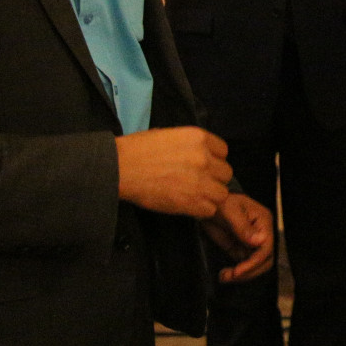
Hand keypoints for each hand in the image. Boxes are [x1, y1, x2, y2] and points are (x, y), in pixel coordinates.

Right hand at [116, 127, 231, 217]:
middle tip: (197, 183)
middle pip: (225, 173)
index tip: (202, 166)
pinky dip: (200, 210)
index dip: (213, 160)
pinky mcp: (192, 201)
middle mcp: (205, 158)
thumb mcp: (169, 135)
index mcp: (199, 137)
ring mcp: (201, 180)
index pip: (223, 151)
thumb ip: (191, 145)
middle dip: (213, 179)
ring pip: (222, 193)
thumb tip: (200, 154)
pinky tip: (187, 205)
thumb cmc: (138, 149)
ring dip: (210, 196)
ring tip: (193, 196)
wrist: (120, 168)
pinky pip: (210, 209)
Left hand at [202, 193, 274, 283]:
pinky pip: (244, 266)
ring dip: (242, 275)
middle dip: (249, 272)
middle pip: (265, 260)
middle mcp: (261, 234)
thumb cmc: (221, 202)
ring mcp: (252, 243)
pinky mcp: (242, 249)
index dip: (254, 262)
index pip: (266, 248)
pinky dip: (235, 273)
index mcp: (263, 222)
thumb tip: (260, 241)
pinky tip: (224, 274)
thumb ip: (244, 228)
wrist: (208, 204)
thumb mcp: (231, 212)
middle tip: (231, 276)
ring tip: (225, 277)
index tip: (238, 271)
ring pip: (256, 266)